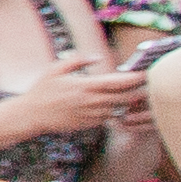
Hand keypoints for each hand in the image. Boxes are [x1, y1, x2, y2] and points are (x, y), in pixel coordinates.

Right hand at [14, 52, 150, 140]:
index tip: (146, 72)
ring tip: (138, 94)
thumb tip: (97, 57)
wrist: (31, 116)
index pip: (120, 82)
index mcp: (86, 86)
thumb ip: (78, 60)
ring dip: (129, 102)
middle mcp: (92, 102)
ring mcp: (91, 115)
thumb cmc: (42, 90)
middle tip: (149, 85)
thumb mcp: (56, 69)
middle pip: (126, 98)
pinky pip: (109, 117)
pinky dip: (115, 110)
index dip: (136, 77)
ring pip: (119, 109)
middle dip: (139, 91)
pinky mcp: (89, 124)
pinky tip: (117, 104)